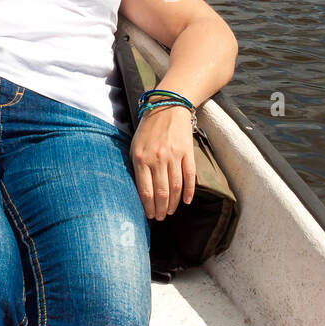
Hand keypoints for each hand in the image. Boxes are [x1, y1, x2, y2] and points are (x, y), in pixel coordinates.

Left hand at [130, 104, 196, 221]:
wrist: (168, 107)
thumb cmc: (148, 129)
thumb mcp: (135, 146)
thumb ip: (136, 166)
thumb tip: (139, 191)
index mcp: (141, 159)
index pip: (145, 191)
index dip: (148, 207)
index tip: (149, 216)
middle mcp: (157, 159)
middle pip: (161, 192)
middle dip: (161, 209)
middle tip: (161, 218)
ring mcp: (174, 156)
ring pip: (176, 187)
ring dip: (174, 203)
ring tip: (171, 212)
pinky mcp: (187, 152)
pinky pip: (189, 176)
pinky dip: (189, 191)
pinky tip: (187, 201)